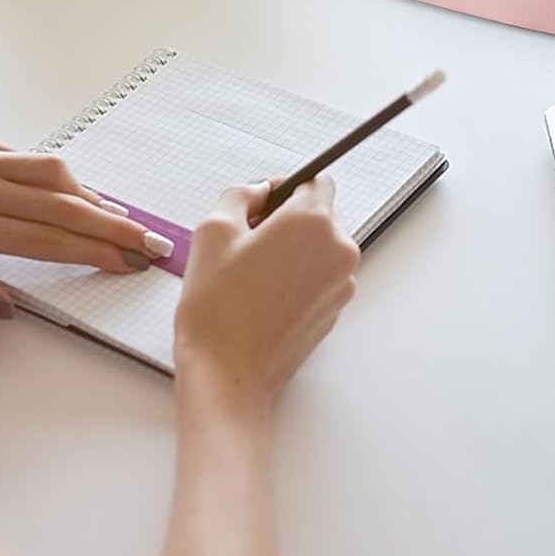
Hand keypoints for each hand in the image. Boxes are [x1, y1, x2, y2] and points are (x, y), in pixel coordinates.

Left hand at [0, 130, 175, 317]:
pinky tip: (76, 194)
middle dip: (114, 225)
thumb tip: (10, 306)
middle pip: (64, 204)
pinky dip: (60, 177)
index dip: (94, 251)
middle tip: (148, 243)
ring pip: (53, 172)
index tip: (128, 262)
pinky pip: (28, 157)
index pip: (47, 239)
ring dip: (94, 197)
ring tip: (121, 221)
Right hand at [174, 177, 358, 414]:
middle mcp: (338, 248)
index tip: (261, 203)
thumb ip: (239, 195)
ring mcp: (342, 282)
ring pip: (322, 245)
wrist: (228, 375)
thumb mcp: (212, 231)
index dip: (284, 187)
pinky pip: (322, 276)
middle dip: (289, 218)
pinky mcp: (336, 309)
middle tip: (249, 239)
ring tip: (253, 271)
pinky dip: (300, 276)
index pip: (315, 180)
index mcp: (312, 221)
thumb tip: (257, 192)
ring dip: (295, 248)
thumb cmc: (218, 309)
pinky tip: (265, 294)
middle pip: (322, 212)